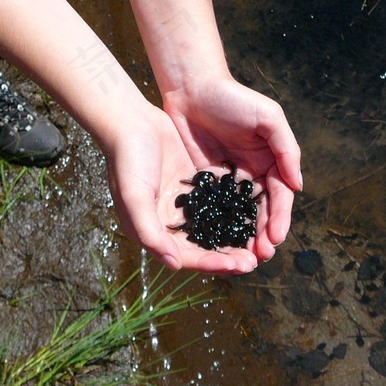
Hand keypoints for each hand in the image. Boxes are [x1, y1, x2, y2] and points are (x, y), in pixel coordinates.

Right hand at [104, 104, 260, 273]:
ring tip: (259, 241)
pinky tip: (255, 210)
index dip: (212, 263)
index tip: (237, 265)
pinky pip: (218, 200)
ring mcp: (185, 201)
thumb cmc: (126, 160)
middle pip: (204, 245)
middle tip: (255, 260)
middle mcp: (171, 220)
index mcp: (154, 230)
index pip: (187, 256)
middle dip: (229, 255)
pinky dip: (234, 208)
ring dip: (234, 235)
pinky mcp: (195, 182)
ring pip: (214, 225)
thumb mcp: (134, 198)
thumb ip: (151, 233)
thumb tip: (174, 264)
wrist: (130, 121)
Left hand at [162, 75, 301, 263]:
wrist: (192, 88)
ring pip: (237, 215)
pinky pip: (213, 208)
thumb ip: (286, 149)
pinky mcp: (204, 181)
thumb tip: (298, 186)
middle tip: (260, 257)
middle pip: (260, 212)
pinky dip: (217, 226)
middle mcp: (252, 174)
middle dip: (262, 235)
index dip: (279, 218)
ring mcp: (228, 180)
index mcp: (271, 161)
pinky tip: (216, 243)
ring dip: (242, 237)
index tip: (275, 238)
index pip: (280, 196)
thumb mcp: (268, 118)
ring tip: (242, 258)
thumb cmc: (233, 98)